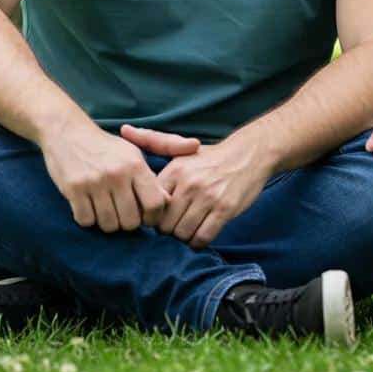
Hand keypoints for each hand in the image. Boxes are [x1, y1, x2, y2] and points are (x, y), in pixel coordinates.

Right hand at [40, 119, 198, 233]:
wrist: (68, 133)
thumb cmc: (107, 146)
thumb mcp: (137, 146)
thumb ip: (167, 147)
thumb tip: (196, 146)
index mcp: (136, 165)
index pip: (155, 204)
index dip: (153, 218)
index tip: (147, 217)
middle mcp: (118, 174)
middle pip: (131, 221)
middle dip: (128, 223)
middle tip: (124, 214)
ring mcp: (95, 183)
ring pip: (109, 225)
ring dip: (108, 223)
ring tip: (107, 210)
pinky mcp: (74, 190)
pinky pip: (86, 221)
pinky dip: (88, 219)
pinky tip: (90, 207)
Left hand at [122, 127, 271, 248]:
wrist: (249, 154)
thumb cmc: (210, 157)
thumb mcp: (181, 148)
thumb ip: (152, 141)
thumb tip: (123, 129)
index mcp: (176, 170)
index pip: (152, 207)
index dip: (155, 215)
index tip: (163, 214)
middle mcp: (190, 183)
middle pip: (165, 226)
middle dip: (170, 229)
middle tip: (177, 224)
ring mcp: (208, 197)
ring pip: (183, 234)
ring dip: (185, 236)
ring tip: (189, 228)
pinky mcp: (225, 209)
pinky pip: (203, 238)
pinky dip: (200, 241)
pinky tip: (202, 233)